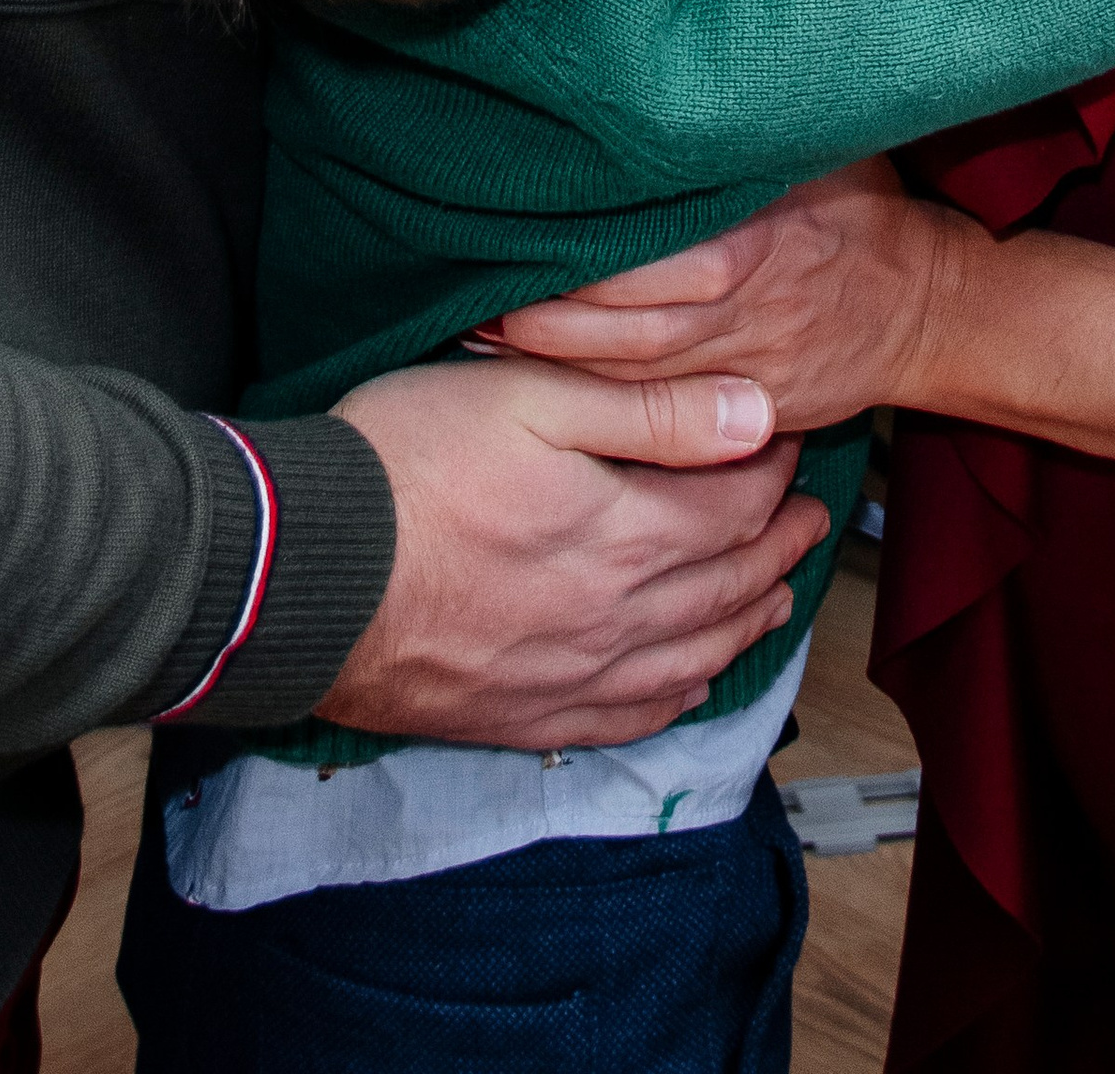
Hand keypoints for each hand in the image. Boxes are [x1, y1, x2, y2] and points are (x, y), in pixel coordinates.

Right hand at [318, 356, 829, 749]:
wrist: (304, 574)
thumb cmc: (406, 465)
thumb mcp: (531, 398)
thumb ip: (651, 411)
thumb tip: (755, 416)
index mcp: (627, 534)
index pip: (736, 503)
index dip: (773, 467)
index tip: (791, 438)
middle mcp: (617, 617)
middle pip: (728, 583)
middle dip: (779, 543)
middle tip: (811, 517)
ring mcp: (572, 676)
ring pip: (693, 655)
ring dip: (746, 620)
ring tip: (776, 595)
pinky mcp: (524, 714)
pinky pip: (631, 717)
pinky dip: (679, 695)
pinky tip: (689, 680)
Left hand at [488, 159, 980, 431]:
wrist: (931, 308)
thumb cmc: (867, 213)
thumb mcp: (825, 154)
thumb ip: (756, 136)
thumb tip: (695, 83)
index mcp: (762, 240)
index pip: (657, 258)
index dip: (584, 260)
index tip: (521, 238)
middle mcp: (748, 311)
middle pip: (629, 330)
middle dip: (548, 323)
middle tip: (478, 301)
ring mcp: (747, 372)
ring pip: (637, 382)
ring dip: (559, 367)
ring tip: (486, 342)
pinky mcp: (749, 410)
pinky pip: (666, 416)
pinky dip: (604, 407)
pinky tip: (549, 392)